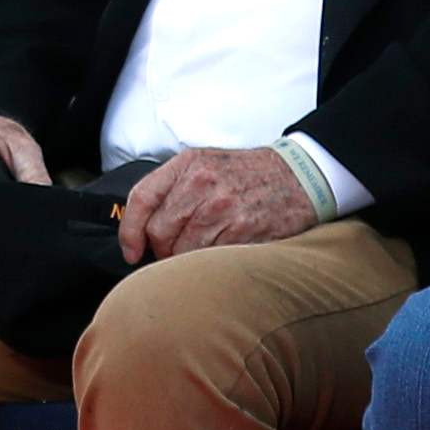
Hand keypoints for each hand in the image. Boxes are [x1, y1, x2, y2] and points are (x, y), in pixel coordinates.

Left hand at [119, 144, 320, 260]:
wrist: (299, 176)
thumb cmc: (248, 174)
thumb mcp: (205, 164)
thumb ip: (172, 188)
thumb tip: (141, 226)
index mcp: (187, 165)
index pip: (141, 198)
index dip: (129, 231)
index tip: (131, 251)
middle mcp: (201, 184)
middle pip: (160, 232)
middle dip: (161, 249)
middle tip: (174, 252)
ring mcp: (222, 208)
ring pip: (183, 251)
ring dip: (186, 261)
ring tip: (202, 252)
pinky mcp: (243, 230)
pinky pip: (210, 260)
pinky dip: (210, 265)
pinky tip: (221, 257)